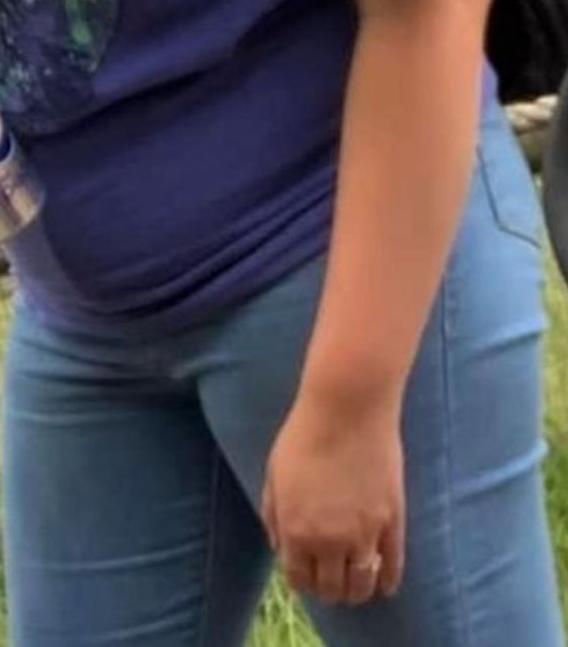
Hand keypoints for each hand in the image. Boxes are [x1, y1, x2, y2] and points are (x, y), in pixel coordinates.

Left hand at [262, 384, 405, 605]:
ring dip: (357, 592)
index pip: (299, 579)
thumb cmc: (304, 434)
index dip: (303, 583)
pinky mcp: (392, 519)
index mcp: (294, 530)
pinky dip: (389, 581)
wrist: (346, 408)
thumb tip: (278, 544)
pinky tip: (386, 585)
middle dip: (329, 590)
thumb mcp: (274, 474)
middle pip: (331, 588)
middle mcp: (328, 540)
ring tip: (357, 585)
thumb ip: (273, 514)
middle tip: (332, 582)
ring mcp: (364, 532)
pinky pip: (394, 564)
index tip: (309, 577)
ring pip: (362, 585)